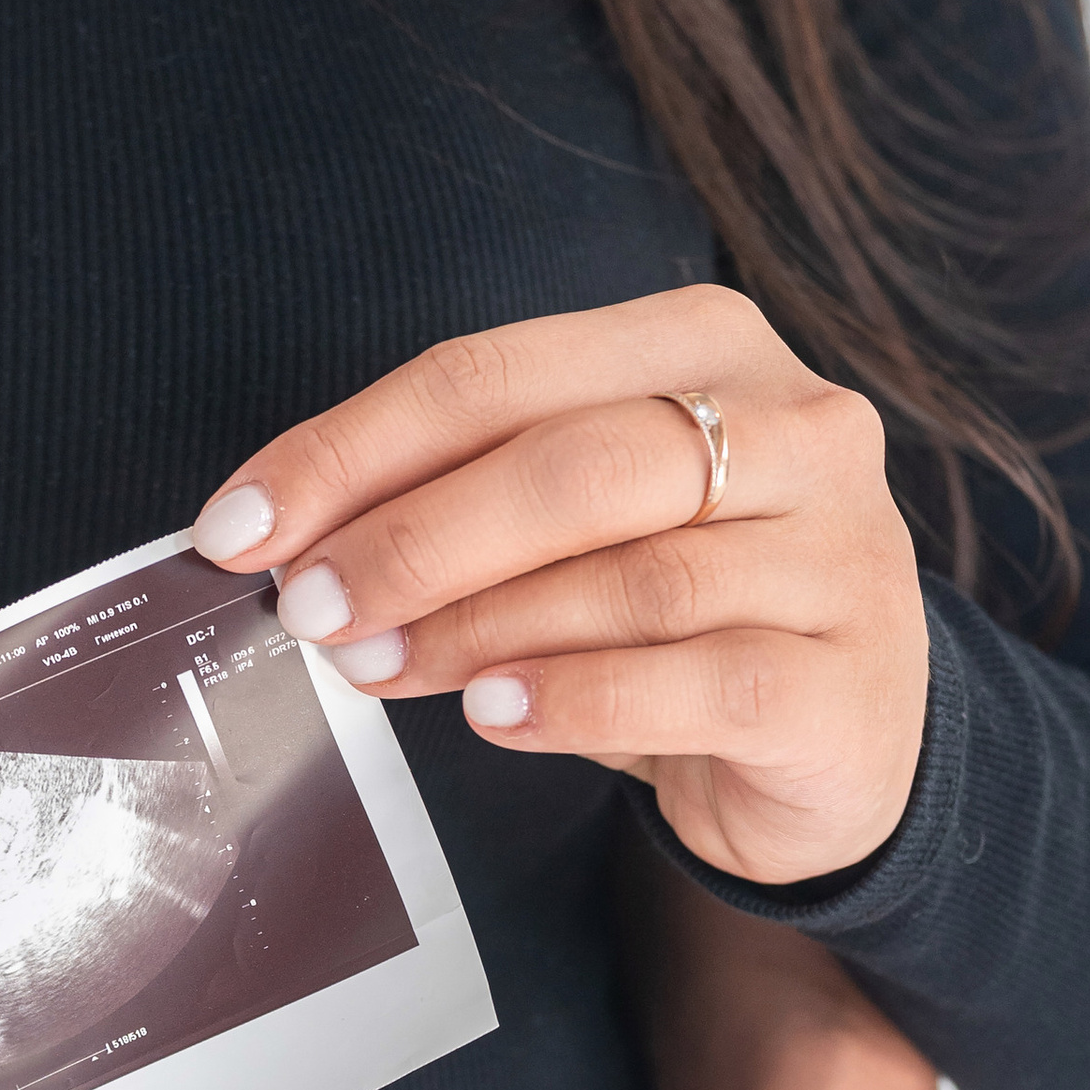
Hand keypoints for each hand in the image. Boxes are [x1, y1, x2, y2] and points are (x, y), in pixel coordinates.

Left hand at [192, 288, 928, 882]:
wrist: (837, 745)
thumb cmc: (680, 616)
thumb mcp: (576, 531)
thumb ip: (464, 508)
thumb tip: (293, 545)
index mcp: (706, 344)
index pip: (498, 373)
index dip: (353, 448)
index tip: (243, 524)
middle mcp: (796, 426)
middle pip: (574, 463)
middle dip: (413, 537)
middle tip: (309, 609)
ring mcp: (838, 552)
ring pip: (633, 576)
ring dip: (478, 626)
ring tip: (380, 668)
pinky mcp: (846, 681)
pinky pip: (697, 680)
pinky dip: (579, 697)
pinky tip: (496, 715)